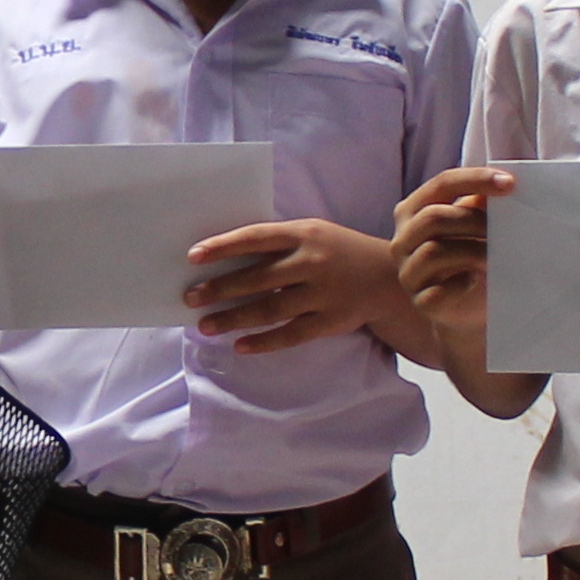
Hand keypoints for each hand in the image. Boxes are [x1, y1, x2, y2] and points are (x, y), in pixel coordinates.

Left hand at [188, 217, 400, 354]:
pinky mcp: (332, 322)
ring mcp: (324, 294)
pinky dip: (264, 342)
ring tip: (205, 326)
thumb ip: (277, 243)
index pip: (256, 238)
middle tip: (190, 297)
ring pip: (270, 310)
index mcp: (305, 234)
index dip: (223, 247)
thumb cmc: (337, 252)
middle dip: (220, 289)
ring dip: (233, 319)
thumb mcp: (313, 234)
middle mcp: (313, 262)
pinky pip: (291, 335)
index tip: (193, 256)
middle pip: (257, 278)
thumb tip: (225, 259)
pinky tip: (240, 345)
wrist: (389, 277)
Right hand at [392, 164, 508, 358]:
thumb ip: (481, 204)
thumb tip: (504, 184)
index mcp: (414, 210)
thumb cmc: (472, 257)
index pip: (442, 184)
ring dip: (472, 251)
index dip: (476, 180)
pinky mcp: (421, 301)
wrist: (470, 309)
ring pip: (433, 252)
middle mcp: (403, 238)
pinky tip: (476, 280)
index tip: (510, 183)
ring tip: (495, 256)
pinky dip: (461, 283)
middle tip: (505, 230)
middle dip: (474, 221)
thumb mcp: (477, 225)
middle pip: (433, 218)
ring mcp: (408, 271)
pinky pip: (438, 291)